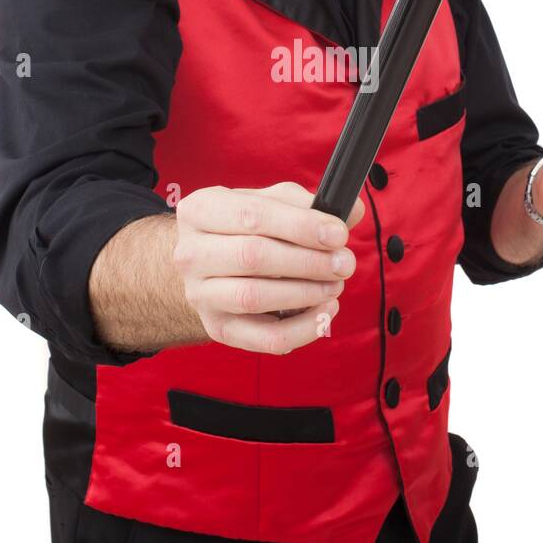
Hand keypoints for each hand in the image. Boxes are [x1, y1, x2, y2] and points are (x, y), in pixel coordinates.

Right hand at [172, 181, 364, 353]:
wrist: (208, 265)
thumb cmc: (245, 228)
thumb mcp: (269, 203)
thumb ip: (308, 204)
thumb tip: (351, 209)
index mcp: (200, 210)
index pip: (252, 215)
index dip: (300, 225)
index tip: (338, 234)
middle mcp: (191, 253)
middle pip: (253, 257)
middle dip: (308, 261)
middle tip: (344, 263)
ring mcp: (200, 294)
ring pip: (254, 297)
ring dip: (305, 292)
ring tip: (335, 284)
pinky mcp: (218, 328)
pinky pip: (264, 338)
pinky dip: (302, 329)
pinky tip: (325, 311)